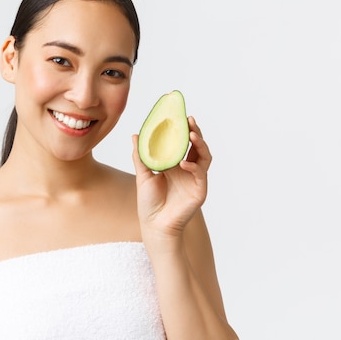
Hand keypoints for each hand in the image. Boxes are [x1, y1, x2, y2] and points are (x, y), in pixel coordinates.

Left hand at [132, 116, 212, 238]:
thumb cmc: (149, 202)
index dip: (184, 129)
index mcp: (176, 163)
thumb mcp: (143, 175)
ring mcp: (195, 179)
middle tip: (190, 120)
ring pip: (205, 156)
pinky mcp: (199, 190)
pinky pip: (200, 174)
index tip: (180, 115)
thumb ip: (140, 155)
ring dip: (200, 144)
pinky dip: (193, 166)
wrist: (154, 225)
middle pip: (197, 146)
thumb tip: (135, 135)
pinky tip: (183, 163)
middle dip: (195, 131)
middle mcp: (188, 169)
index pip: (183, 142)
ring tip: (192, 135)